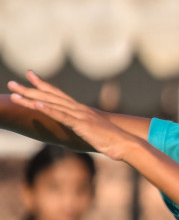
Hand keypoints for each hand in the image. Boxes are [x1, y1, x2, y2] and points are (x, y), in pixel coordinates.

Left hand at [8, 72, 141, 160]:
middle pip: (50, 95)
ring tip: (15, 93)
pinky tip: (36, 104)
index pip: (58, 93)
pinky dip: (49, 109)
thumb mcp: (92, 132)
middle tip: (11, 83)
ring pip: (52, 104)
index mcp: (80, 110)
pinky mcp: (81, 125)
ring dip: (32, 98)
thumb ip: (82, 127)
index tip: (29, 74)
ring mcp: (80, 115)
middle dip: (30, 89)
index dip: (42, 84)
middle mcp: (78, 109)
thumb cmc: (112, 141)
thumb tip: (77, 129)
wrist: (126, 144)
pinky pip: (62, 116)